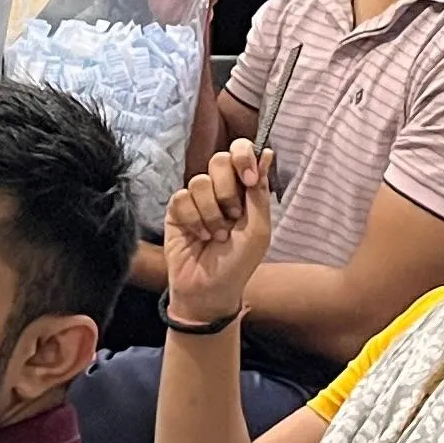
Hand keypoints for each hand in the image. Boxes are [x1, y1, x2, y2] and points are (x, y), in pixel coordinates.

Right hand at [162, 139, 276, 326]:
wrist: (209, 289)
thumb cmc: (238, 263)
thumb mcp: (258, 229)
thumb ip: (259, 192)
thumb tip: (266, 153)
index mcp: (244, 190)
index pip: (242, 153)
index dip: (244, 158)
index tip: (249, 180)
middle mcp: (220, 189)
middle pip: (219, 160)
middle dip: (227, 191)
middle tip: (232, 216)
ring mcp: (197, 198)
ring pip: (199, 181)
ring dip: (211, 213)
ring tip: (216, 235)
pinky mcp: (177, 209)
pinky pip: (182, 197)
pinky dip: (194, 220)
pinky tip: (199, 236)